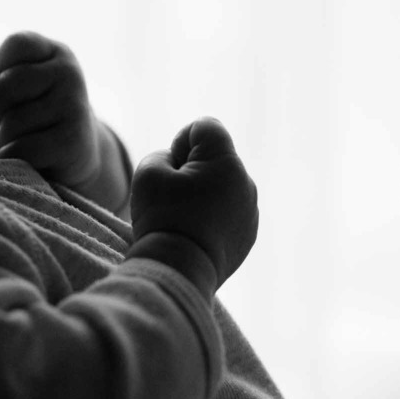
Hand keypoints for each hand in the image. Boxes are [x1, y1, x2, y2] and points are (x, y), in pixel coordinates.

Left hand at [0, 31, 101, 187]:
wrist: (77, 150)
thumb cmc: (37, 111)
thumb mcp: (18, 86)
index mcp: (55, 52)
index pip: (17, 43)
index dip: (0, 67)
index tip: (7, 84)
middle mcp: (69, 73)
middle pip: (6, 85)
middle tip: (10, 116)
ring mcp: (74, 106)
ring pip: (11, 122)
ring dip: (7, 136)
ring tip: (25, 135)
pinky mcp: (72, 142)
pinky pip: (21, 148)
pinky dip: (14, 155)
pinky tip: (29, 155)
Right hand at [129, 117, 258, 290]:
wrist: (180, 270)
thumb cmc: (163, 217)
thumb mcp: (148, 171)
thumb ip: (164, 154)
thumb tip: (180, 165)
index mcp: (226, 162)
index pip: (205, 127)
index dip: (181, 141)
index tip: (172, 169)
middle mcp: (246, 182)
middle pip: (214, 158)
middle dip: (192, 168)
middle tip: (172, 196)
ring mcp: (251, 210)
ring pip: (221, 186)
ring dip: (202, 193)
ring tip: (182, 218)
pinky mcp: (248, 234)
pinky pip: (227, 211)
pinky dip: (211, 216)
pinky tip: (193, 234)